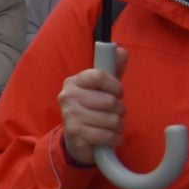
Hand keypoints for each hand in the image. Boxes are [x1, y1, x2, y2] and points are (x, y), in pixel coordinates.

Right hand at [60, 50, 126, 165]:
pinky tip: (108, 137)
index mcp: (74, 81)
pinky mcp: (75, 132)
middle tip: (111, 113)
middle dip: (119, 110)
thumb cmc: (93, 109)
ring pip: (110, 119)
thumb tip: (120, 50)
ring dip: (116, 126)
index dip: (115, 86)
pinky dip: (113, 138)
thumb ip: (113, 69)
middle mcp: (67, 95)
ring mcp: (69, 114)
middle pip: (109, 100)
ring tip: (108, 126)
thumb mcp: (103, 88)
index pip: (100, 76)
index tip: (118, 93)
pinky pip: (106, 134)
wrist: (77, 138)